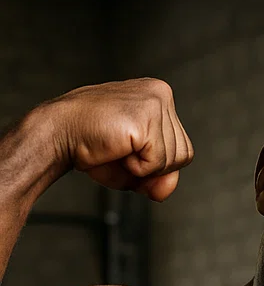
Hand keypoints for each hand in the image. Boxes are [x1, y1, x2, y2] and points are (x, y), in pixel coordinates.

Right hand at [40, 78, 193, 201]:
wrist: (58, 134)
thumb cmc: (93, 147)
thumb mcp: (138, 168)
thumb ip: (162, 179)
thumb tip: (165, 192)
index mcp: (160, 97)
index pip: (183, 149)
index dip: (160, 166)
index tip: (130, 153)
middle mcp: (161, 93)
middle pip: (184, 155)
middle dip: (154, 168)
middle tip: (121, 152)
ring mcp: (154, 101)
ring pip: (173, 159)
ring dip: (144, 167)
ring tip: (118, 147)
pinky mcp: (145, 116)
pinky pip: (158, 162)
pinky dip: (137, 168)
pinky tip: (118, 149)